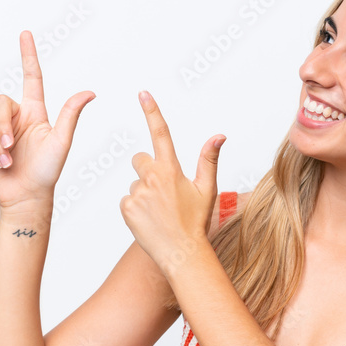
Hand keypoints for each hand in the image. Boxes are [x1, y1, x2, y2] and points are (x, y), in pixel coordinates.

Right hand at [0, 30, 94, 209]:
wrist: (27, 197)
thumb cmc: (48, 172)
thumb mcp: (61, 141)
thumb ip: (70, 115)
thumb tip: (90, 92)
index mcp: (36, 113)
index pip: (32, 78)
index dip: (28, 55)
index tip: (25, 34)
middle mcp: (18, 118)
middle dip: (1, 125)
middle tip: (11, 147)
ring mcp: (1, 130)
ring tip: (8, 161)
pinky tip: (0, 165)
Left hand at [120, 91, 224, 270]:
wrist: (180, 252)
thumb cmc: (196, 221)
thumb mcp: (206, 189)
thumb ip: (208, 159)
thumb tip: (218, 135)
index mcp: (171, 170)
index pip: (161, 133)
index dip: (151, 111)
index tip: (143, 94)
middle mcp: (151, 178)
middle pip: (140, 160)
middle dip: (148, 169)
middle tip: (163, 191)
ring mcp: (137, 193)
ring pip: (136, 183)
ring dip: (144, 192)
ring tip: (159, 212)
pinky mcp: (126, 207)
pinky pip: (127, 200)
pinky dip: (136, 208)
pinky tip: (149, 219)